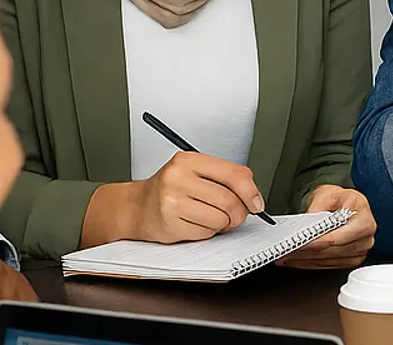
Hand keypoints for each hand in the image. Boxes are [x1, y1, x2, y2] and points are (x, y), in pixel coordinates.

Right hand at [127, 151, 265, 243]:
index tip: (256, 203)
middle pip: (230, 201)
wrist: (136, 206)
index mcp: (188, 160)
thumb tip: (254, 198)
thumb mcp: (195, 172)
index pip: (235, 174)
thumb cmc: (171, 189)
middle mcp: (177, 178)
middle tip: (234, 215)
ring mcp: (171, 201)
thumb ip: (225, 178)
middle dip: (238, 213)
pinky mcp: (169, 224)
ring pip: (220, 219)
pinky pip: (205, 233)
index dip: (251, 192)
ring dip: (222, 224)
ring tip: (209, 217)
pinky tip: (194, 223)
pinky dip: (206, 232)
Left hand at [278, 185, 375, 269]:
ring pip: (326, 261)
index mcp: (364, 222)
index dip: (314, 242)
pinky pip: (326, 266)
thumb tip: (310, 220)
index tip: (297, 243)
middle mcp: (365, 239)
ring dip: (304, 260)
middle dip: (305, 252)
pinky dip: (309, 263)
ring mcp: (359, 252)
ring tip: (287, 255)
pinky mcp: (350, 260)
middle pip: (330, 251)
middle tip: (286, 251)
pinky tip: (297, 259)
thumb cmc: (339, 200)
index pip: (336, 238)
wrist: (342, 206)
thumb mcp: (330, 194)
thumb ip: (320, 205)